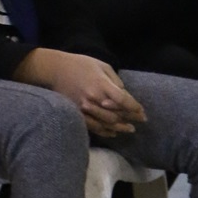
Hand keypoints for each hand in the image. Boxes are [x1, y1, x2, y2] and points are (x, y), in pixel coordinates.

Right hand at [15, 48, 146, 135]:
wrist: (54, 70)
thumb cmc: (80, 65)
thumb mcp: (102, 65)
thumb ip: (115, 80)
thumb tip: (125, 95)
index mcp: (101, 84)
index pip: (124, 100)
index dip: (135, 108)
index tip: (142, 113)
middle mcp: (94, 98)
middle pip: (117, 114)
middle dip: (131, 118)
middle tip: (139, 121)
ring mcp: (84, 108)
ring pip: (107, 123)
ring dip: (120, 127)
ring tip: (129, 129)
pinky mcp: (77, 114)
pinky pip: (93, 127)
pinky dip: (105, 131)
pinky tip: (113, 132)